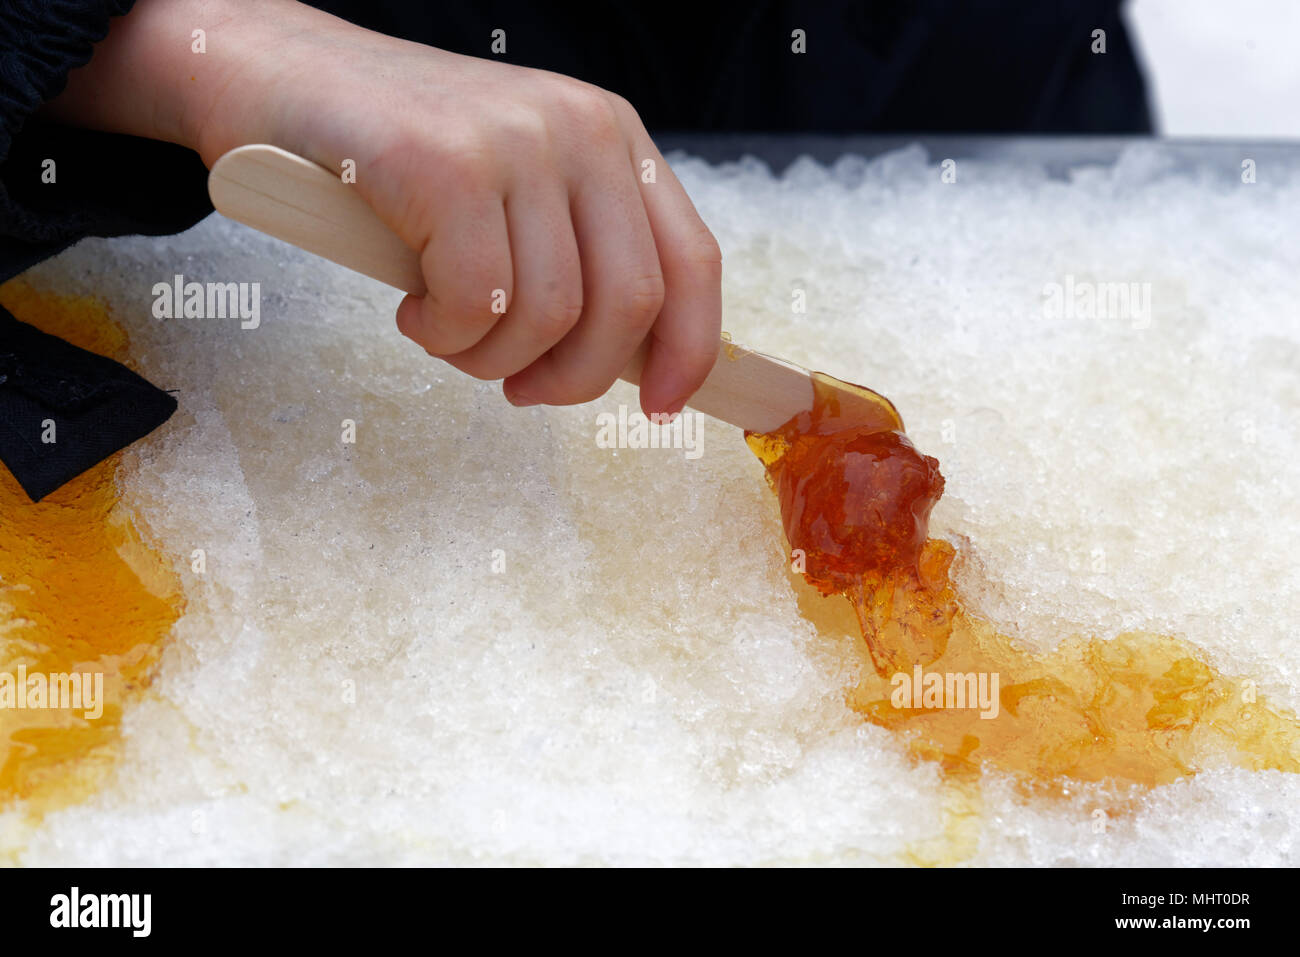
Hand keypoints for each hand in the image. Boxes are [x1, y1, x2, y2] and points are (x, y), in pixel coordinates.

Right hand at [49, 0, 722, 415]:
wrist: (277, 74)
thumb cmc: (398, 158)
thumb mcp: (517, 192)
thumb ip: (578, 256)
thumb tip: (634, 363)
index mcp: (614, 138)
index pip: (693, 262)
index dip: (690, 350)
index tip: (660, 408)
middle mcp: (581, 129)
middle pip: (629, 307)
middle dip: (577, 377)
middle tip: (520, 387)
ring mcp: (515, 140)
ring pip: (549, 316)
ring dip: (491, 358)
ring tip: (448, 333)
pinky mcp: (446, 164)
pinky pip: (476, 304)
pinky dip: (444, 335)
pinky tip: (414, 311)